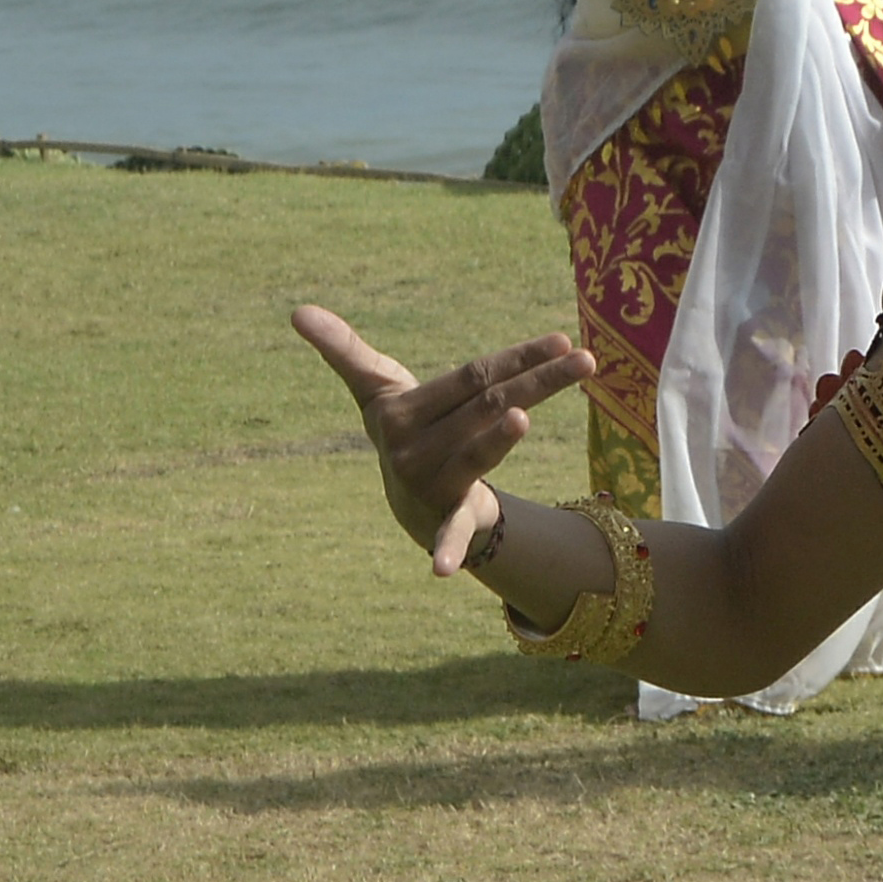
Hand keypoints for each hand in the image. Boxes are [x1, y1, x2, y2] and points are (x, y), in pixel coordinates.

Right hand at [291, 306, 595, 576]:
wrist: (407, 496)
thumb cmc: (407, 428)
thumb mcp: (378, 390)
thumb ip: (345, 350)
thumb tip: (294, 311)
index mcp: (403, 412)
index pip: (472, 376)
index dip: (517, 357)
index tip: (563, 340)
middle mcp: (413, 448)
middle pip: (488, 405)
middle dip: (539, 382)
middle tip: (587, 360)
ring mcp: (427, 483)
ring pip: (480, 452)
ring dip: (499, 439)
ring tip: (524, 416)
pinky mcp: (444, 517)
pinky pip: (446, 533)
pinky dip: (446, 549)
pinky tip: (443, 570)